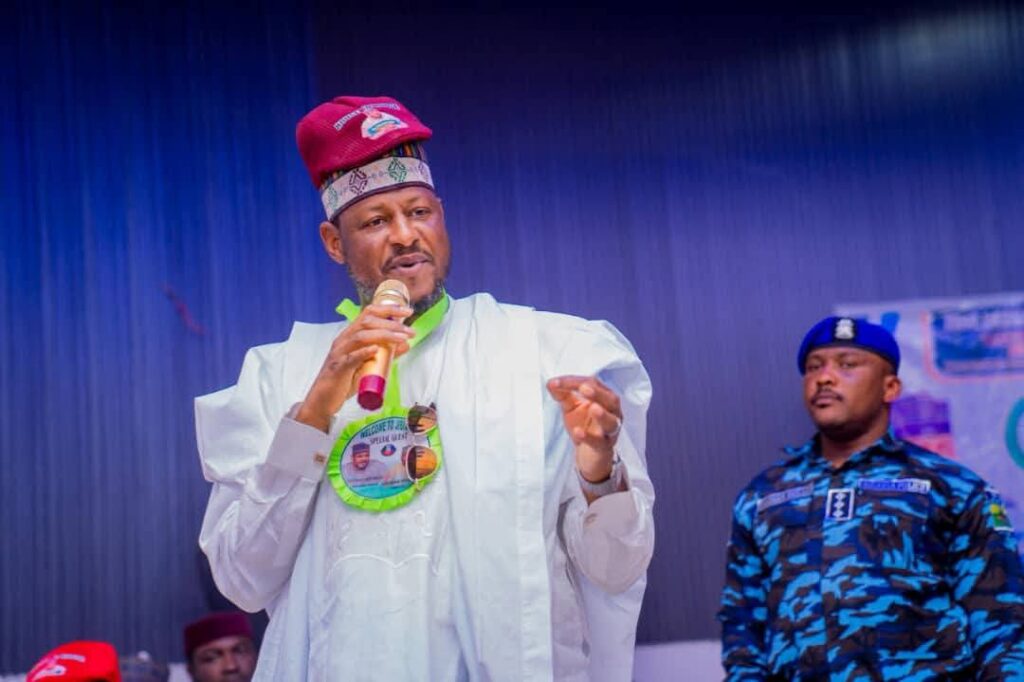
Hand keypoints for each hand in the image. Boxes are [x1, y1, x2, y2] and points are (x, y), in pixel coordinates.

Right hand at [295, 303, 414, 431]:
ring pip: (360, 336)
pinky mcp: (338, 368)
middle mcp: (344, 340)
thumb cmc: (345, 380)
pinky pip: (350, 358)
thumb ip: (386, 354)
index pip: (369, 313)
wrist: (324, 399)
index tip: (407, 312)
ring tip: (402, 338)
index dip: (389, 309)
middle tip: (410, 331)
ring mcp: (339, 353)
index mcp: (351, 335)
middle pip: (367, 322)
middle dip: (391, 323)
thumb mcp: (369, 364)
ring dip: (384, 335)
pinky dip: (363, 352)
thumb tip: (406, 344)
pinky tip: (375, 350)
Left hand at [546, 375, 622, 483]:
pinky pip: (599, 442)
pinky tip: (578, 432)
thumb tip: (550, 383)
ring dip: (602, 415)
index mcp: (604, 397)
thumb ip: (562, 394)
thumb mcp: (571, 406)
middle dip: (597, 393)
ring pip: (611, 422)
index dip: (574, 382)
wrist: (589, 452)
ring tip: (593, 408)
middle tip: (584, 388)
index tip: (557, 383)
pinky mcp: (604, 446)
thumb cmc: (584, 424)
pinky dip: (589, 437)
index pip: (592, 384)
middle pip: (610, 399)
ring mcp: (610, 430)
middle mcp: (612, 412)